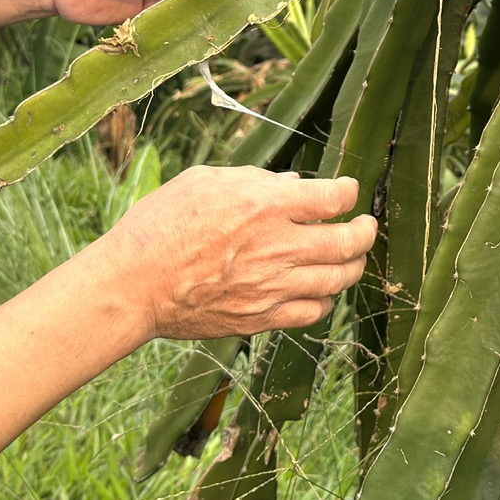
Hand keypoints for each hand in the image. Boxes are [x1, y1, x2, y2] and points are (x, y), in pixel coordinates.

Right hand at [91, 169, 376, 338]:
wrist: (134, 284)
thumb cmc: (162, 224)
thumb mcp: (206, 182)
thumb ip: (255, 181)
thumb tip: (292, 185)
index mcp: (265, 205)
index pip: (333, 198)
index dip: (348, 193)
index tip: (347, 192)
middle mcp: (278, 247)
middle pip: (348, 242)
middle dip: (365, 232)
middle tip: (366, 226)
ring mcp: (272, 287)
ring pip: (337, 280)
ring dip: (351, 267)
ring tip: (351, 258)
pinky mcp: (261, 318)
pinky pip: (312, 313)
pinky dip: (325, 300)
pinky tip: (320, 291)